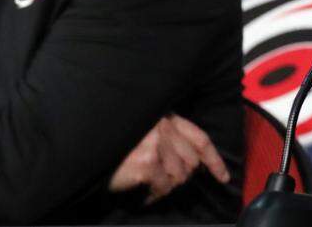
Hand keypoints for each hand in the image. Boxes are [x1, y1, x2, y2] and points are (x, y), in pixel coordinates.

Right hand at [108, 114, 229, 203]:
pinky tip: (144, 191)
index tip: (223, 177)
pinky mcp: (147, 163)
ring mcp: (155, 144)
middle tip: (164, 179)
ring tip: (151, 184)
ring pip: (179, 176)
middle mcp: (163, 127)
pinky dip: (156, 194)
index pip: (200, 139)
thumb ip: (169, 138)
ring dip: (167, 185)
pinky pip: (165, 187)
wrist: (87, 148)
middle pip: (192, 161)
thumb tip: (193, 163)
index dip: (215, 160)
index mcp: (166, 117)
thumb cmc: (117, 141)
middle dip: (183, 176)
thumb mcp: (146, 130)